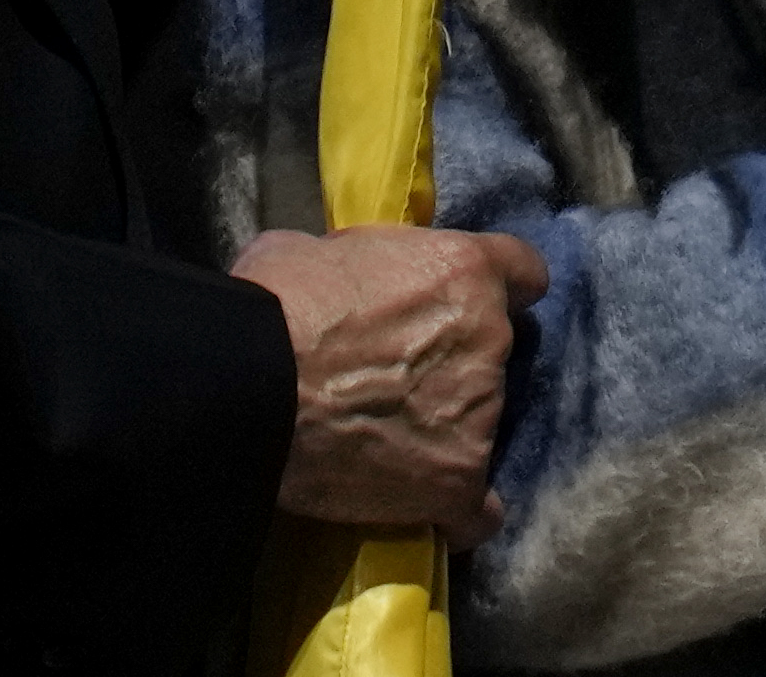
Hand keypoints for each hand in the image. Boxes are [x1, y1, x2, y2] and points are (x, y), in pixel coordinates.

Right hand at [235, 221, 543, 541]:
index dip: (499, 289)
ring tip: (383, 449)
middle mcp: (489, 339)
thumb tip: (336, 274)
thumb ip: (352, 260)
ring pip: (481, 423)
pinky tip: (433, 514)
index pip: (522, 271)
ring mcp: (479, 413)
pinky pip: (476, 508)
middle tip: (394, 384)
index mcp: (465, 272)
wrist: (244, 390)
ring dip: (444, 431)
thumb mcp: (310, 251)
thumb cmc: (270, 307)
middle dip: (454, 365)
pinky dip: (460, 513)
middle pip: (494, 353)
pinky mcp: (454, 479)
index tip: (478, 305)